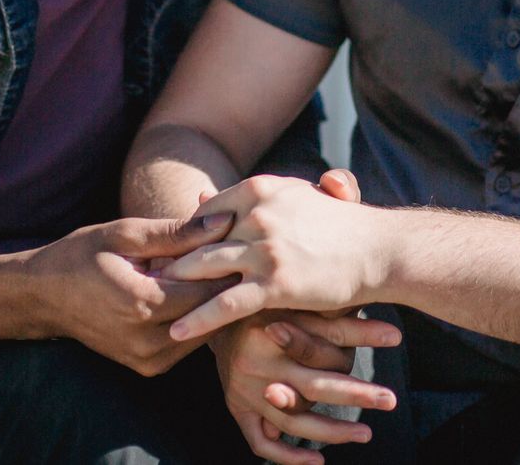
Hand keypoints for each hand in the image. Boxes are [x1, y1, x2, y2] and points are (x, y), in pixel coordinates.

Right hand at [27, 212, 234, 374]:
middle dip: (223, 282)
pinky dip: (194, 315)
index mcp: (142, 306)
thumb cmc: (82, 256)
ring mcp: (149, 360)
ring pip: (204, 329)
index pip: (211, 290)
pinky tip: (187, 289)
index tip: (235, 240)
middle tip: (227, 253)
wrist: (43, 297)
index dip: (228, 264)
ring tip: (205, 269)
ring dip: (210, 300)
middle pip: (212, 313)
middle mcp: (148, 342)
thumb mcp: (126, 234)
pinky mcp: (150, 367)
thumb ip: (178, 232)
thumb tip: (225, 221)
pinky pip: (188, 340)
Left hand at [165, 174, 390, 341]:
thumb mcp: (295, 198)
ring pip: (204, 269)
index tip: (160, 250)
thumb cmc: (341, 226)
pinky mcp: (274, 283)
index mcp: (260, 189)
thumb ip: (251, 200)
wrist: (379, 250)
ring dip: (173, 287)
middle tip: (139, 277)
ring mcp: (264, 248)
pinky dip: (197, 318)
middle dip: (168, 259)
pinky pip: (225, 304)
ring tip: (146, 301)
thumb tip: (204, 198)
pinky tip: (177, 331)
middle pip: (199, 239)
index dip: (183, 234)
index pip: (207, 213)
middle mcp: (257, 214)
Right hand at [210, 311, 398, 464]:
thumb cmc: (266, 303)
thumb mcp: (299, 302)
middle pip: (314, 386)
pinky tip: (317, 460)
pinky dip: (288, 455)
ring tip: (364, 432)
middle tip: (390, 400)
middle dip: (356, 394)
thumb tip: (394, 334)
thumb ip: (342, 320)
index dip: (362, 338)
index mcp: (272, 329)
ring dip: (331, 431)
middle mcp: (257, 362)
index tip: (396, 337)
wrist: (212, 311)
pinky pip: (261, 441)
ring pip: (293, 420)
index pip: (324, 344)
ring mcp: (245, 390)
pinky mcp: (236, 407)